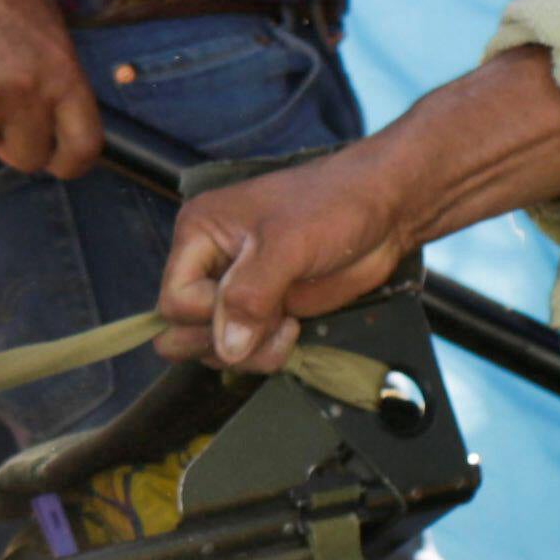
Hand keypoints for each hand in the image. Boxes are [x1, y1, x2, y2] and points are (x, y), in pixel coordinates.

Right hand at [0, 0, 98, 178]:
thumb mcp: (49, 27)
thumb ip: (57, 80)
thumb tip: (58, 126)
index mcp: (60, 74)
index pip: (82, 147)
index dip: (72, 163)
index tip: (61, 161)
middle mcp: (23, 95)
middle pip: (29, 158)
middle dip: (19, 144)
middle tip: (7, 116)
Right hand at [157, 138, 420, 370]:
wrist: (384, 210)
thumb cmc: (334, 206)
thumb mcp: (288, 243)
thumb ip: (251, 295)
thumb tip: (227, 348)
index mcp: (198, 234)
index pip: (175, 302)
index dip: (210, 316)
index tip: (257, 303)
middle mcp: (209, 263)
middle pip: (183, 331)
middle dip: (225, 342)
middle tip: (271, 322)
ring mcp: (236, 291)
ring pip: (214, 348)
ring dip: (250, 351)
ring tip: (288, 325)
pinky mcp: (264, 311)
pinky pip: (245, 351)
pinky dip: (266, 353)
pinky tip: (294, 328)